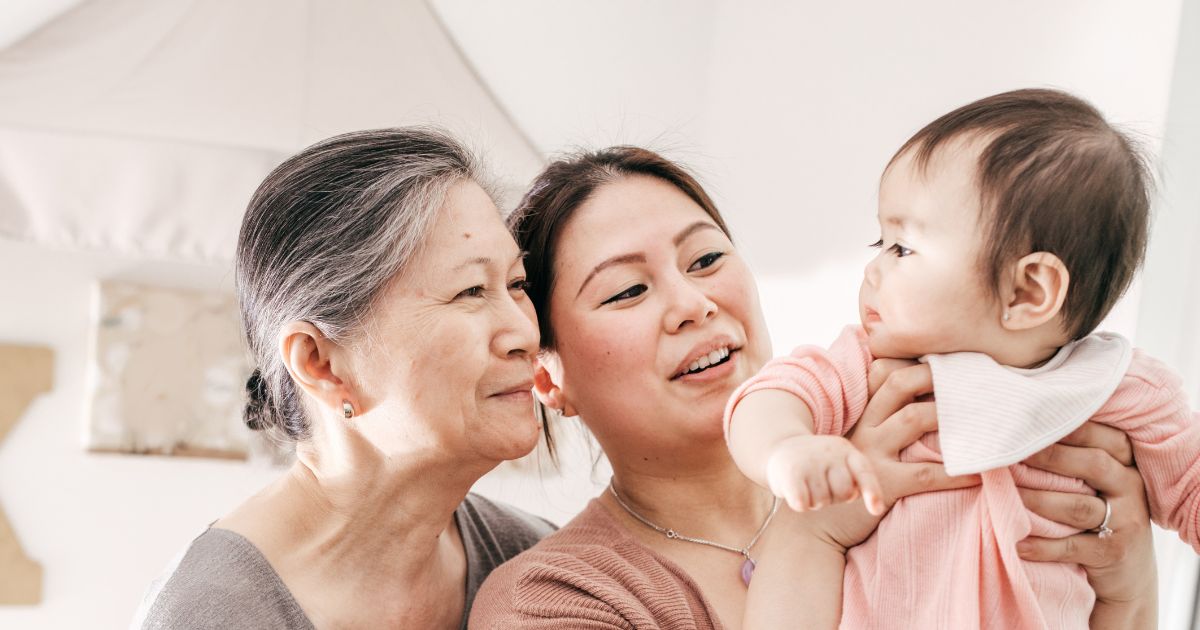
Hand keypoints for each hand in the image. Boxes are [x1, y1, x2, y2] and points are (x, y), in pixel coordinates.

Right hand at [765, 434, 883, 514]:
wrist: (781, 446)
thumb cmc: (818, 464)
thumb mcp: (840, 462)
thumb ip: (855, 479)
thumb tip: (860, 498)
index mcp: (846, 450)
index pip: (864, 472)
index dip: (872, 491)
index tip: (876, 510)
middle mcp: (829, 452)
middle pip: (844, 493)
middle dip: (834, 497)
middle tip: (821, 486)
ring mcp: (809, 461)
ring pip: (822, 501)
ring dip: (814, 501)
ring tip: (807, 486)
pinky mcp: (791, 473)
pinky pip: (802, 503)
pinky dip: (800, 504)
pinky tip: (795, 493)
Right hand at [805, 360, 979, 550]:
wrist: (815, 526)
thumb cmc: (841, 484)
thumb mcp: (852, 446)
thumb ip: (875, 426)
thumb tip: (916, 408)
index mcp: (858, 417)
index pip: (880, 372)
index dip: (910, 362)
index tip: (940, 360)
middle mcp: (864, 429)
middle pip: (897, 384)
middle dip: (932, 375)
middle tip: (966, 377)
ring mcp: (872, 454)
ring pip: (912, 418)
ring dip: (948, 414)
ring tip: (978, 415)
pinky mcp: (882, 485)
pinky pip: (926, 473)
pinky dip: (957, 473)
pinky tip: (980, 474)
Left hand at [1015, 421, 1155, 624]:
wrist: (1129, 573)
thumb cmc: (1096, 512)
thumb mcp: (1094, 482)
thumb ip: (1069, 456)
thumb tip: (1015, 429)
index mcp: (1125, 462)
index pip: (1102, 436)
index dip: (1068, 426)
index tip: (1029, 420)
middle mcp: (1130, 486)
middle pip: (1093, 464)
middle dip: (1050, 457)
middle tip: (1010, 453)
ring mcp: (1127, 521)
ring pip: (1078, 507)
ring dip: (1037, 500)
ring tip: (1003, 495)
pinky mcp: (1113, 553)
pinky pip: (1072, 546)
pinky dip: (1041, 545)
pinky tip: (1014, 542)